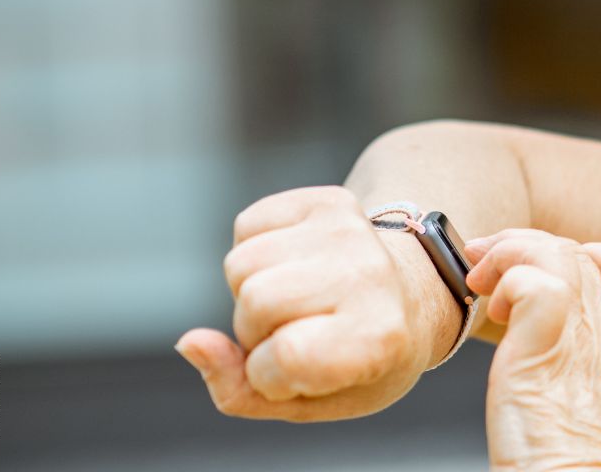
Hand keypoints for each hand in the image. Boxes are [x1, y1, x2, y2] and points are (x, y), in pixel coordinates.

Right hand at [175, 186, 455, 421]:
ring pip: (241, 264)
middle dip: (257, 330)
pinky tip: (296, 266)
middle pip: (255, 301)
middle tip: (300, 332)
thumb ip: (239, 392)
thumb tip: (190, 342)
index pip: (285, 357)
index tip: (302, 374)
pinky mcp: (330, 200)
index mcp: (380, 336)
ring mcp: (352, 231)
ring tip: (299, 300)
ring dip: (253, 290)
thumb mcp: (312, 401)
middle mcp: (370, 275)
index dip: (270, 376)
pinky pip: (247, 225)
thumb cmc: (356, 360)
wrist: (410, 295)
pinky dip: (256, 251)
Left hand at [467, 229, 600, 470]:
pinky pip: (532, 280)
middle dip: (529, 246)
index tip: (550, 276)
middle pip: (581, 251)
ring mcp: (582, 340)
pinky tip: (491, 308)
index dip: (590, 255)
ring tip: (483, 281)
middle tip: (491, 267)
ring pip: (557, 252)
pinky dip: (507, 279)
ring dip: (511, 253)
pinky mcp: (541, 348)